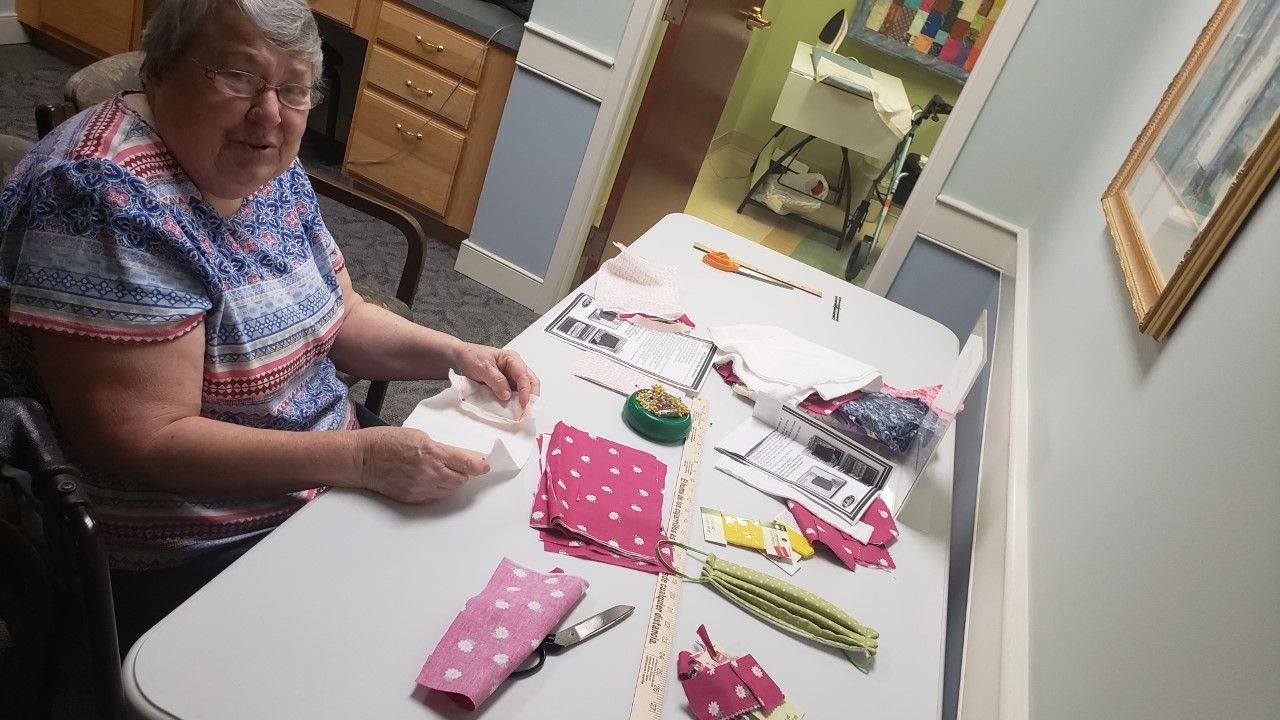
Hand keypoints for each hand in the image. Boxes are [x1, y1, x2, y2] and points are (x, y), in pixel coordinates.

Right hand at [355, 427, 489, 502]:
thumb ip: (440, 448)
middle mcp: (428, 472)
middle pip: (460, 480)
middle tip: (461, 467)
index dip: (478, 466)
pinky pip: (435, 497)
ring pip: (449, 490)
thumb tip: (458, 457)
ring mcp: (420, 487)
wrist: (362, 458)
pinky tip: (432, 481)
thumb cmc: (387, 442)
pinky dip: (439, 490)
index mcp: (431, 452)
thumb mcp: (418, 436)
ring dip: (452, 482)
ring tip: (445, 473)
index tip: (485, 466)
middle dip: (464, 473)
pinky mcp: (412, 498)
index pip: (464, 463)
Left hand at [450, 342, 540, 408]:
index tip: (523, 404)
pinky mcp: (505, 384)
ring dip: (524, 400)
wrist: (459, 357)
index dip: (526, 391)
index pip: (524, 376)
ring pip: (524, 389)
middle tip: (527, 411)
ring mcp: (510, 376)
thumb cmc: (471, 357)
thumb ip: (497, 381)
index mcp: (512, 359)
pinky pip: (514, 393)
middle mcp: (514, 367)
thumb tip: (507, 396)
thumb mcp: (483, 368)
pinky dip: (515, 402)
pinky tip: (513, 409)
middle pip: (531, 382)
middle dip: (531, 397)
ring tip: (521, 412)